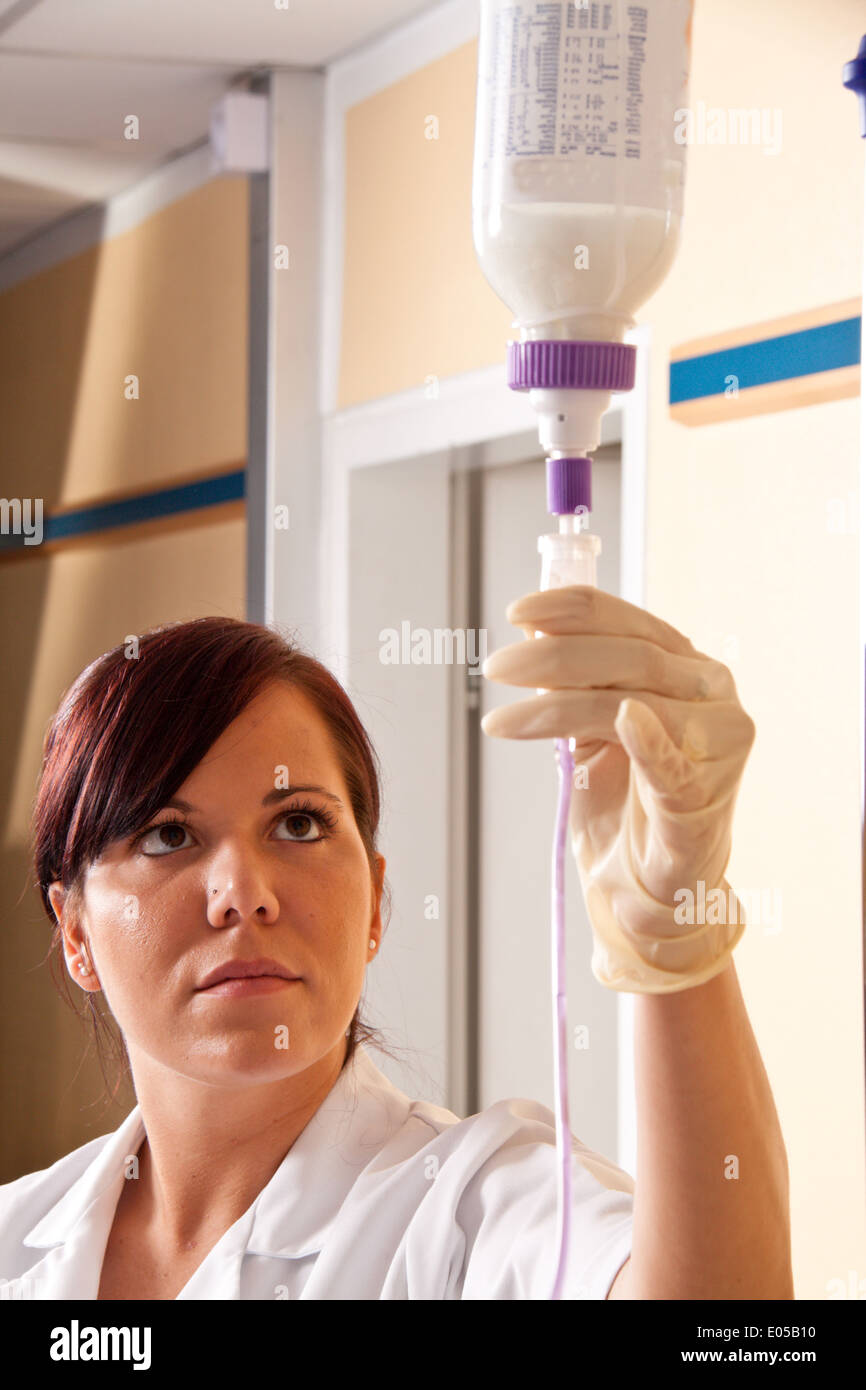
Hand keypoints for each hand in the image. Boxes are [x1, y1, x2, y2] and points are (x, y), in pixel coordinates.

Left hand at [480, 585, 754, 992]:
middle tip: (494, 668)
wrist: (649, 888)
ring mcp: (717, 745)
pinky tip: (622, 719)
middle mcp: (714, 694)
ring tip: (501, 719)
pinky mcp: (704, 796)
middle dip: (554, 658)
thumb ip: (578, 683)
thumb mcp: (592, 730)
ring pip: (632, 704)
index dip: (573, 610)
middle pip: (630, 658)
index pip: (631, 623)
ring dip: (557, 706)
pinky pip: (672, 762)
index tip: (517, 613)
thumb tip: (534, 633)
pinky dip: (647, 740)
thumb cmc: (625, 804)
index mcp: (690, 668)